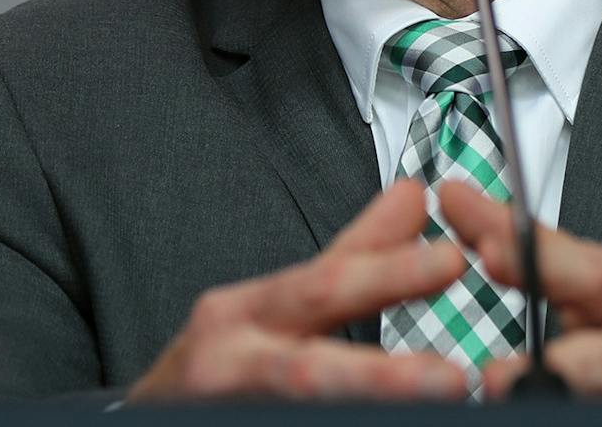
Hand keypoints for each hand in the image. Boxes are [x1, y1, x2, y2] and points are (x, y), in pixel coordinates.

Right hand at [128, 180, 468, 401]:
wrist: (149, 414)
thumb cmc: (221, 358)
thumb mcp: (279, 298)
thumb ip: (353, 253)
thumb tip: (413, 198)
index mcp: (248, 311)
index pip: (326, 282)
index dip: (390, 272)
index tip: (452, 260)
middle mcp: (230, 361)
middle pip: (308, 368)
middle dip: (381, 376)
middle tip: (451, 378)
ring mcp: (225, 407)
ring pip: (298, 403)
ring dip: (367, 405)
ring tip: (432, 403)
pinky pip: (285, 426)